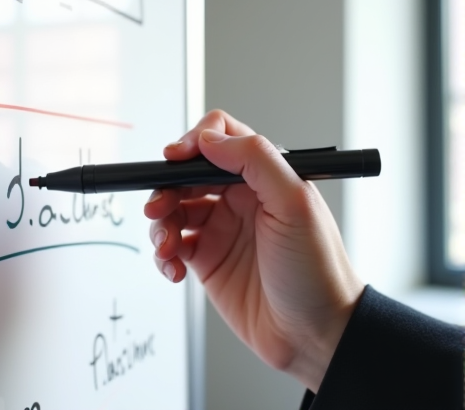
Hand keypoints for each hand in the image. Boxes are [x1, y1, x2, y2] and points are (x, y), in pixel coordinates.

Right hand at [144, 110, 363, 391]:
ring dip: (160, 224)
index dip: (192, 143)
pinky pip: (171, 246)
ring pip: (173, 209)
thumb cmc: (317, 271)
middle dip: (165, 188)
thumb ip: (255, 160)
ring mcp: (221, 230)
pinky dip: (163, 255)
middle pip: (186, 175)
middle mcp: (239, 199)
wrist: (314, 335)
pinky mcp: (207, 261)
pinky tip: (173, 269)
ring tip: (167, 246)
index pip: (220, 139)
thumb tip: (209, 139)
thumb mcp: (295, 204)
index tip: (173, 160)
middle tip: (158, 208)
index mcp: (263, 177)